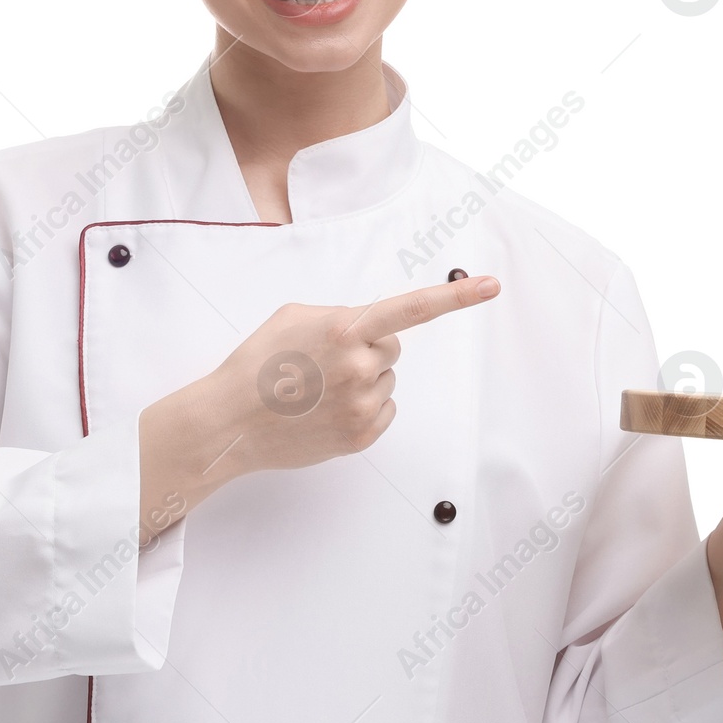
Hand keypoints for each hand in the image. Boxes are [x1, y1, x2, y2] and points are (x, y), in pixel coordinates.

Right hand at [137, 275, 499, 534]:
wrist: (229, 420)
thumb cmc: (257, 363)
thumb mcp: (295, 316)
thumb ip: (341, 314)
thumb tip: (370, 328)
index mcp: (346, 327)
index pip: (413, 307)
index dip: (457, 296)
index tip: (492, 286)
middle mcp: (361, 364)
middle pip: (392, 347)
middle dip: (368, 348)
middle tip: (323, 362)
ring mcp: (363, 404)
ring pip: (386, 380)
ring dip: (362, 380)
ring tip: (317, 390)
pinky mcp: (360, 436)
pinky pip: (384, 411)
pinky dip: (364, 409)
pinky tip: (327, 411)